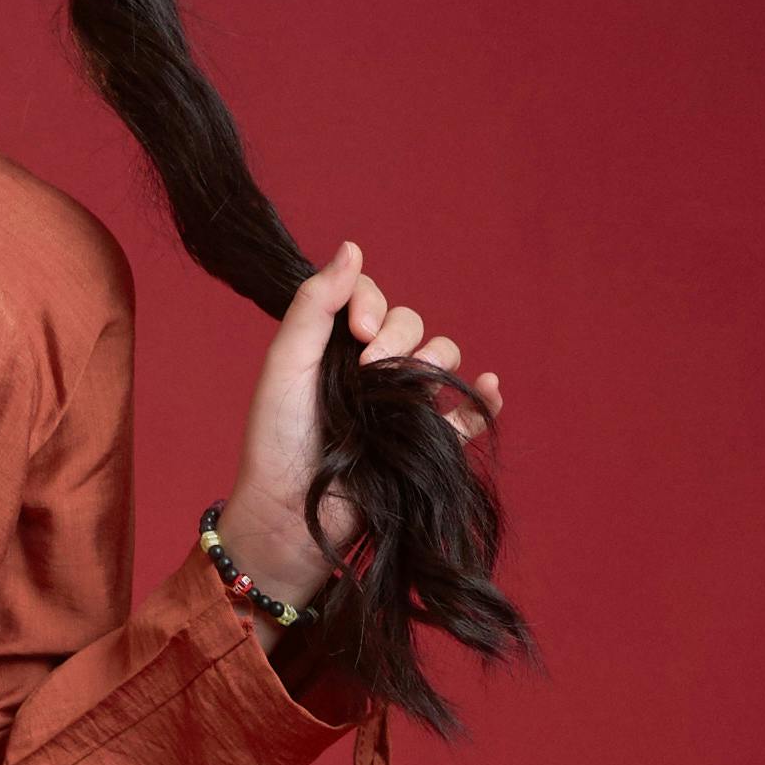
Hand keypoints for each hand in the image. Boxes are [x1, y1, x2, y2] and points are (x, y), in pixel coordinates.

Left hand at [218, 241, 501, 610]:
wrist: (289, 516)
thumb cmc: (277, 442)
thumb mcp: (286, 364)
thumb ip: (315, 305)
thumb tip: (352, 248)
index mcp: (336, 346)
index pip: (371, 298)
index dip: (371, 303)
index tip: (358, 333)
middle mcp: (371, 370)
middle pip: (411, 323)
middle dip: (399, 334)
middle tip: (370, 369)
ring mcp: (402, 405)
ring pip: (442, 357)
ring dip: (433, 360)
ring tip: (403, 389)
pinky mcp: (426, 443)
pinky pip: (470, 413)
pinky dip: (485, 399)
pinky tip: (487, 388)